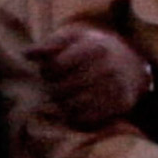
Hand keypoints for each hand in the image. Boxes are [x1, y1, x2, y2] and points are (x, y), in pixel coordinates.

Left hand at [25, 24, 152, 126]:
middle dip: (53, 89)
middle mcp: (107, 67)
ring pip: (71, 107)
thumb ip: (50, 44)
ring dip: (62, 105)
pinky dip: (75, 117)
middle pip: (61, 89)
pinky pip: (86, 120)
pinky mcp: (119, 105)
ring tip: (65, 98)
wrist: (131, 64)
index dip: (47, 71)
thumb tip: (26, 53)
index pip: (56, 67)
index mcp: (95, 46)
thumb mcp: (75, 38)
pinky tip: (75, 108)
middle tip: (56, 87)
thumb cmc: (94, 48)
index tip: (51, 71)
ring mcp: (115, 88)